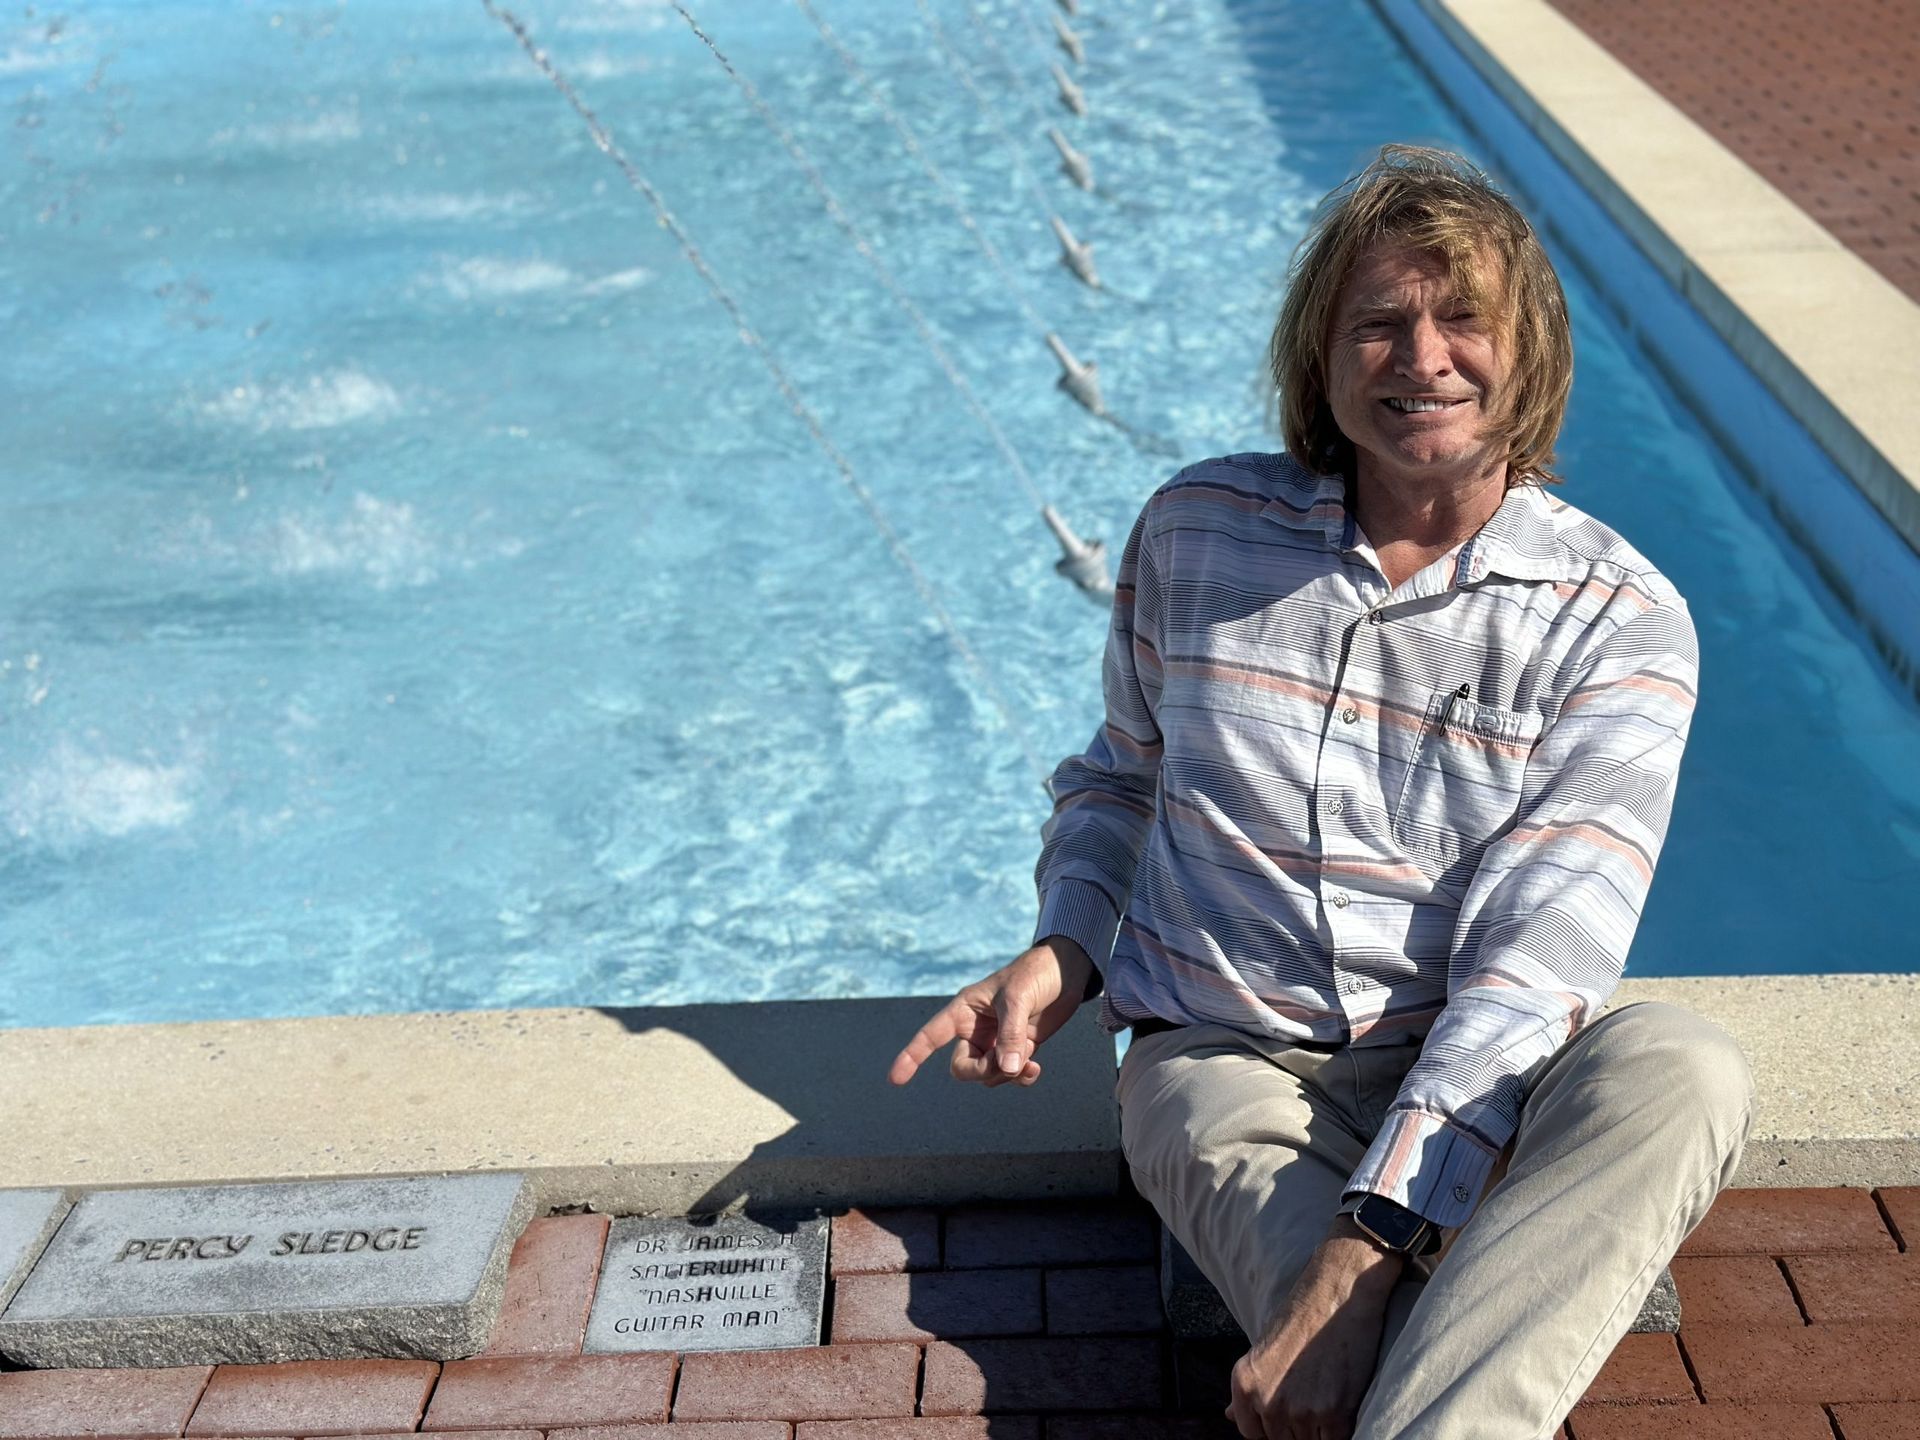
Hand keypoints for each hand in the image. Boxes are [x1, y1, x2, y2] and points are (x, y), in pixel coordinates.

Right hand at [887, 937, 1093, 1088]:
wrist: (1066, 973)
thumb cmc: (1034, 974)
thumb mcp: (1018, 999)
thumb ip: (1010, 1035)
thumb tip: (1007, 1068)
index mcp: (964, 1010)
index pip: (931, 1036)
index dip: (912, 1056)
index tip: (895, 1079)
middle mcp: (975, 1029)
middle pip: (962, 1066)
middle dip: (982, 1071)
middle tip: (1008, 1063)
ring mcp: (996, 1041)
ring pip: (986, 1075)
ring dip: (1005, 1074)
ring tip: (1029, 1058)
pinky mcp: (1018, 1049)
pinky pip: (1008, 1075)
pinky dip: (1020, 1076)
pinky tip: (1034, 1069)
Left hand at [1225, 1219, 1401, 1439]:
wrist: (1338, 1292)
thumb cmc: (1302, 1317)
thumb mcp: (1262, 1350)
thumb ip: (1247, 1390)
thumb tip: (1229, 1417)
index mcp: (1244, 1385)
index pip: (1252, 1435)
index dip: (1272, 1429)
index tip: (1287, 1417)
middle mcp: (1266, 1401)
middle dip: (1297, 1428)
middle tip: (1313, 1398)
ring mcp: (1299, 1410)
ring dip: (1320, 1430)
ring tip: (1327, 1395)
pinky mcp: (1334, 1413)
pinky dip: (1340, 1431)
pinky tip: (1342, 1405)